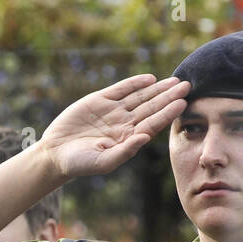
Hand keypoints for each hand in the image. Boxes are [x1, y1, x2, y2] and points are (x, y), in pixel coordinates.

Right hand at [39, 74, 190, 179]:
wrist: (55, 153)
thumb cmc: (79, 163)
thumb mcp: (103, 162)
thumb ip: (125, 151)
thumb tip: (145, 137)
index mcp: (128, 139)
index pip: (153, 123)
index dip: (168, 112)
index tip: (183, 103)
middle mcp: (124, 123)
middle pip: (151, 107)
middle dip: (169, 96)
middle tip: (187, 85)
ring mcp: (113, 111)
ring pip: (140, 96)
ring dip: (157, 88)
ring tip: (175, 80)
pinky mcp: (99, 100)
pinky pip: (121, 89)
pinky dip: (134, 83)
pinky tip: (149, 78)